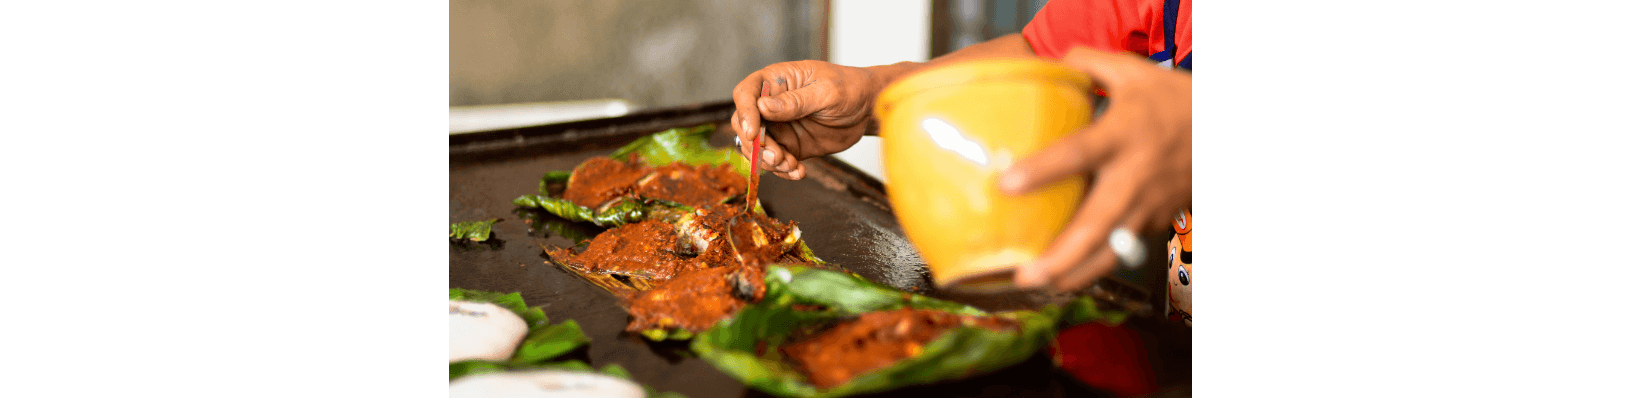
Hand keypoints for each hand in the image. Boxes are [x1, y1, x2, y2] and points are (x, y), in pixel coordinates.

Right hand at [729, 60, 886, 179]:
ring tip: (791, 166)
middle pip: (744, 124)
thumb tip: (763, 106)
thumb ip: (795, 101)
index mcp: (777, 81)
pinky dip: (783, 171)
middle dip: (756, 145)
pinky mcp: (790, 145)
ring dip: (769, 161)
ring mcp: (779, 126)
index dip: (745, 113)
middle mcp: (772, 104)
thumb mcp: (826, 92)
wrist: (868, 109)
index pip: (746, 94)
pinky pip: (776, 162)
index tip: (755, 133)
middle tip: (777, 156)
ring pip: (757, 147)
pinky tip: (800, 172)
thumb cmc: (849, 88)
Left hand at [1000, 47, 1193, 291]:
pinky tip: (1067, 275)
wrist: (1220, 131)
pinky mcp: (1155, 222)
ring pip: (1113, 250)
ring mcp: (1148, 204)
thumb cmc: (1174, 101)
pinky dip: (1096, 266)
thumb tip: (1047, 62)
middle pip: (1096, 223)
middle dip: (1060, 255)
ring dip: (1076, 273)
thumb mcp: (1133, 72)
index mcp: (1124, 134)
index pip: (1079, 153)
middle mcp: (1135, 175)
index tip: (1006, 184)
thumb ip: (1087, 63)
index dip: (1043, 170)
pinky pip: (1123, 249)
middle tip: (1025, 275)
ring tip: (1041, 287)